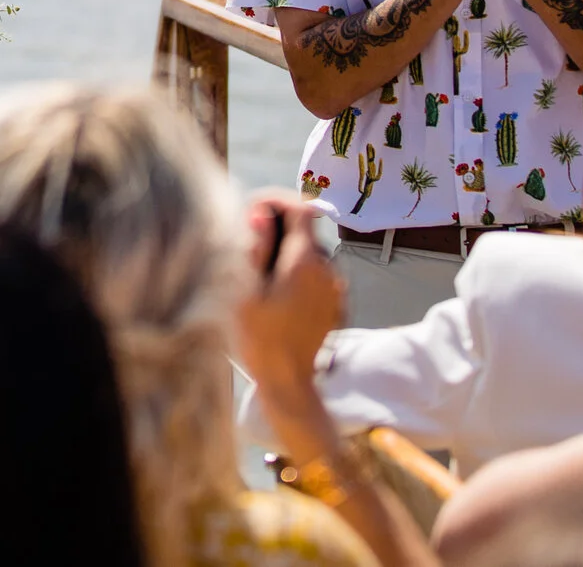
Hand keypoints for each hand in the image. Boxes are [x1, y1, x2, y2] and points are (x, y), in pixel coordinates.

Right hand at [233, 191, 345, 392]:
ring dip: (288, 251)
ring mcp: (335, 288)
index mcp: (304, 261)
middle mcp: (327, 269)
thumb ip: (256, 247)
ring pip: (311, 252)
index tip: (254, 208)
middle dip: (278, 227)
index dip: (277, 200)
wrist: (287, 382)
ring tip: (261, 271)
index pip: (300, 208)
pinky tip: (278, 291)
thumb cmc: (259, 337)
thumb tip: (261, 214)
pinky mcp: (336, 304)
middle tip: (249, 240)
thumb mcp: (246, 290)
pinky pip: (317, 274)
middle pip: (305, 230)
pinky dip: (299, 271)